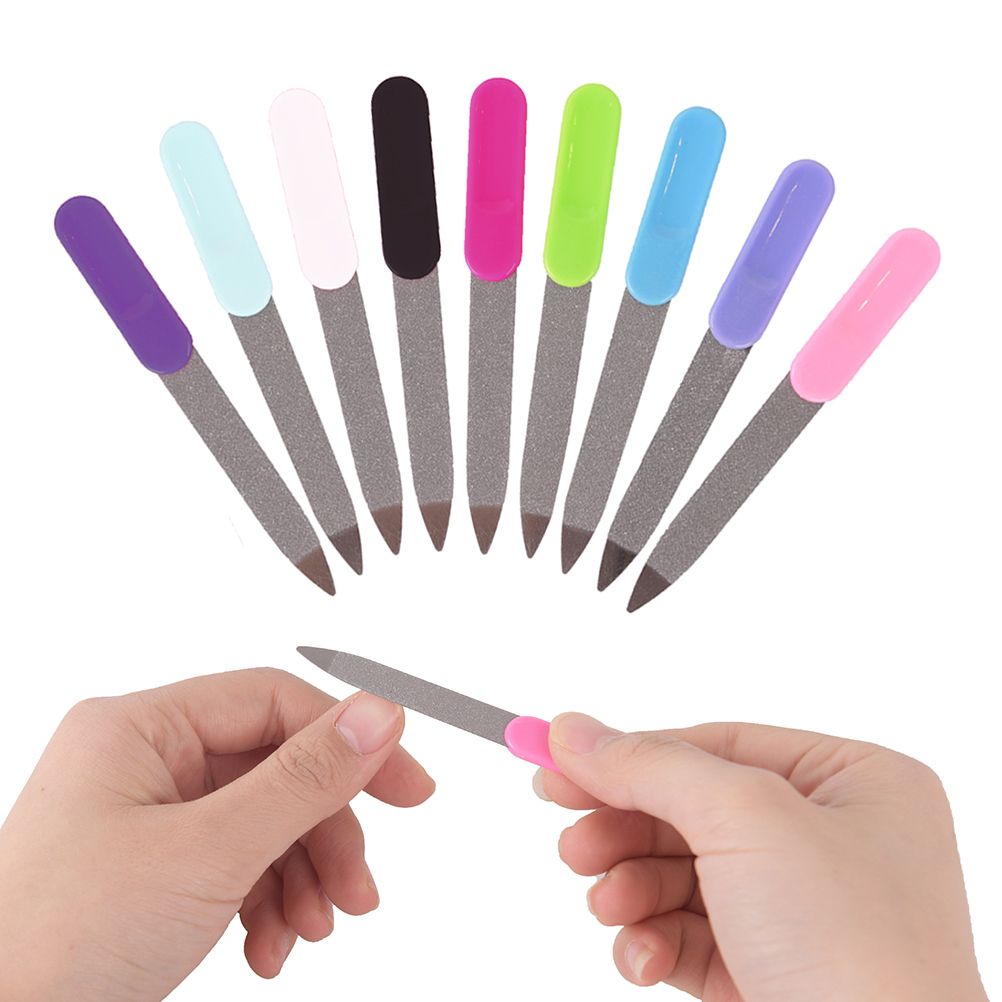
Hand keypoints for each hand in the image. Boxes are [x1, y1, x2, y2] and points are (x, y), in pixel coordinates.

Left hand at [0, 667, 432, 1001]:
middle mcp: (143, 763)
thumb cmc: (56, 947)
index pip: (273, 703)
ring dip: (300, 878)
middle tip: (359, 887)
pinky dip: (266, 905)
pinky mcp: (151, 870)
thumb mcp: (208, 852)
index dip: (349, 741)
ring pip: (262, 823)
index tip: (408, 785)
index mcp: (139, 729)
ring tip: (312, 930)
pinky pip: (235, 865)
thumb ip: (303, 779)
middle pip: (275, 770)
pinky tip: (268, 948)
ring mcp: (146, 818)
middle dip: (324, 834)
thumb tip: (378, 716)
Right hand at [536, 714, 987, 1001]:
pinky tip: (637, 955)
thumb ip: (649, 765)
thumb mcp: (744, 819)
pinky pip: (687, 938)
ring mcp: (801, 914)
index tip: (557, 758)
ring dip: (629, 887)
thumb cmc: (856, 951)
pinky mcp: (769, 975)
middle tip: (571, 840)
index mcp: (855, 782)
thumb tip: (570, 730)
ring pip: (680, 877)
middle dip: (623, 828)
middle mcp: (832, 842)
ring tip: (605, 904)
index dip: (633, 753)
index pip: (718, 745)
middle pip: (690, 811)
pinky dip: (650, 942)